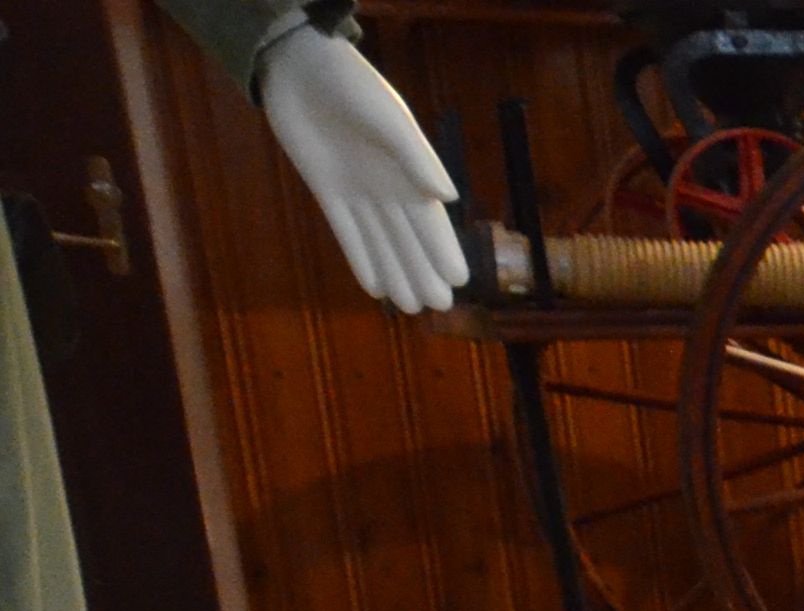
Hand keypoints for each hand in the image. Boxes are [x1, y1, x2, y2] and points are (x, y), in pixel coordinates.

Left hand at [256, 24, 464, 314]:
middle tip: (439, 306)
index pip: (432, 219)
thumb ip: (416, 158)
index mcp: (410, 170)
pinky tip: (372, 285)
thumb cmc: (351, 84)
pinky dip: (359, 257)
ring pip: (380, 241)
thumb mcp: (388, 118)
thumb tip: (447, 196)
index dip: (445, 250)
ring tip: (410, 307)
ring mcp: (357, 190)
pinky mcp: (326, 189)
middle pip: (409, 238)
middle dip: (423, 271)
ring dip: (396, 272)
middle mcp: (388, 186)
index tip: (459, 281)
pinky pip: (346, 231)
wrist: (299, 66)